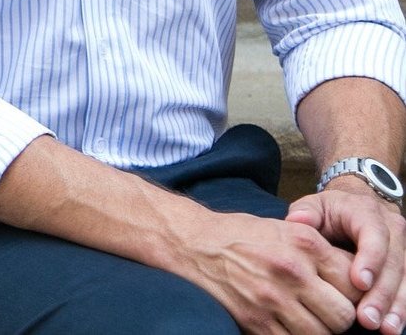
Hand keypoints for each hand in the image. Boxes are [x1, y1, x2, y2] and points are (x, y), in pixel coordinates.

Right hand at [185, 211, 359, 333]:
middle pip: (343, 316)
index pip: (354, 282)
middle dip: (339, 317)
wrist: (196, 244)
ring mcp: (273, 299)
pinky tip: (285, 323)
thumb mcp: (285, 229)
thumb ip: (321, 253)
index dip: (354, 293)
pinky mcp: (256, 322)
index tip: (342, 293)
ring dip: (318, 330)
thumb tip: (356, 280)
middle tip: (325, 309)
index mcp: (304, 242)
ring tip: (305, 317)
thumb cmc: (244, 235)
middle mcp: (292, 270)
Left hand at [287, 183, 405, 333]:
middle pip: (393, 262)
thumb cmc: (328, 213)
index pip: (374, 233)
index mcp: (366, 211)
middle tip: (366, 317)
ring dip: (394, 306)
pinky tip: (390, 327)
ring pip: (405, 279)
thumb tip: (297, 220)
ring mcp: (402, 249)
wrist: (350, 212)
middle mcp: (391, 228)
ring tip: (382, 328)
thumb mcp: (314, 207)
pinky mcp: (405, 267)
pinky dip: (399, 310)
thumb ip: (306, 212)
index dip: (370, 258)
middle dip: (381, 293)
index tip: (358, 282)